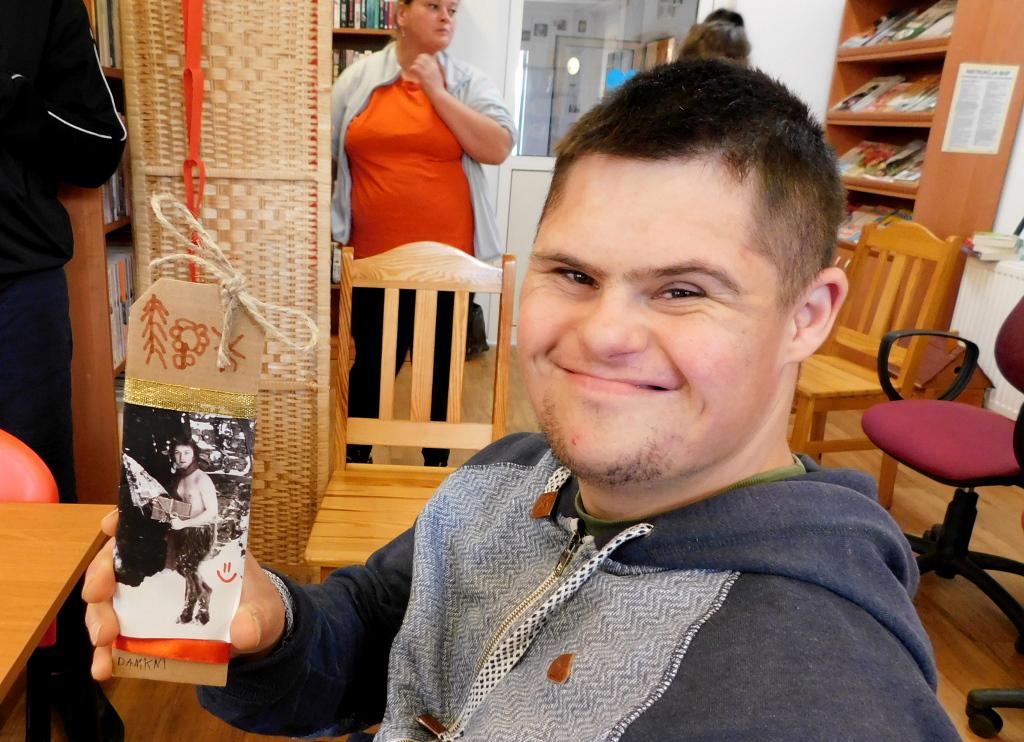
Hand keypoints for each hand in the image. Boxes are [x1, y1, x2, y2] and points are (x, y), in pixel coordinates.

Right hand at [83, 511, 287, 679]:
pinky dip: (106, 653)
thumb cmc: (254, 604)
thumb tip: (243, 632)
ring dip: (97, 617)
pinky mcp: (139, 628)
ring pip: (107, 599)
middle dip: (100, 575)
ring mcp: (145, 598)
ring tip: (104, 641)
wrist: (251, 635)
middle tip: (98, 595)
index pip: (153, 523)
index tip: (112, 525)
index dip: (128, 520)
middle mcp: (161, 566)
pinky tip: (104, 668)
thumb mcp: (263, 607)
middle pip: (118, 560)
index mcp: (190, 546)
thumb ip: (257, 616)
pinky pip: (114, 638)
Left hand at [406, 53, 444, 96]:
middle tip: (416, 68)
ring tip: (414, 72)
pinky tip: (412, 74)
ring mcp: (427, 70)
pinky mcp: (422, 75)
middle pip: (421, 57)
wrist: (438, 95)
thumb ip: (435, 70)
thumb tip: (431, 69)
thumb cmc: (439, 88)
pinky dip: (411, 70)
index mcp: (436, 66)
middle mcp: (431, 66)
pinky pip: (414, 68)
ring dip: (414, 66)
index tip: (420, 64)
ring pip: (417, 62)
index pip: (427, 56)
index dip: (422, 58)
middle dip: (417, 61)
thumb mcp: (439, 76)